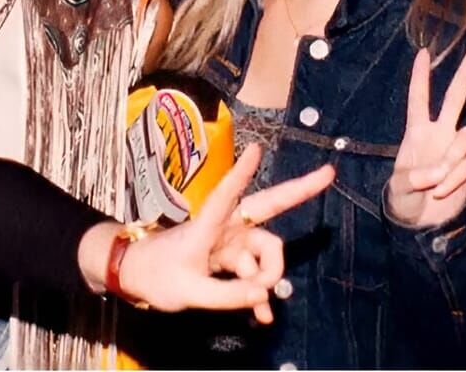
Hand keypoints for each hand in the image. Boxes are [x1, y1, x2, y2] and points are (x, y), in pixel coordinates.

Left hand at [118, 145, 333, 322]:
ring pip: (265, 253)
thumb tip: (263, 295)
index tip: (257, 149)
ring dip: (265, 278)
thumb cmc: (155, 274)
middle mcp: (225, 228)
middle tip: (329, 173)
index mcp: (208, 226)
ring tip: (254, 305)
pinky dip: (259, 293)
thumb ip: (227, 295)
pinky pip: (255, 274)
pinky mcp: (231, 259)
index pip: (226, 195)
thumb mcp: (188, 292)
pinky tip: (262, 315)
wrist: (136, 278)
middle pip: (267, 206)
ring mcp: (230, 242)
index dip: (242, 174)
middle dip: (299, 190)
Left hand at [387, 46, 465, 228]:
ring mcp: (456, 150)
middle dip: (465, 73)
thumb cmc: (404, 198)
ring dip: (454, 156)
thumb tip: (438, 171)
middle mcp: (440, 134)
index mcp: (417, 131)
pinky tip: (442, 191)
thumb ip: (415, 176)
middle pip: (455, 98)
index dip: (420, 77)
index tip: (423, 52)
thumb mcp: (399, 187)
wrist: (419, 222)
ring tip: (438, 178)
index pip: (419, 98)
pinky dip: (455, 179)